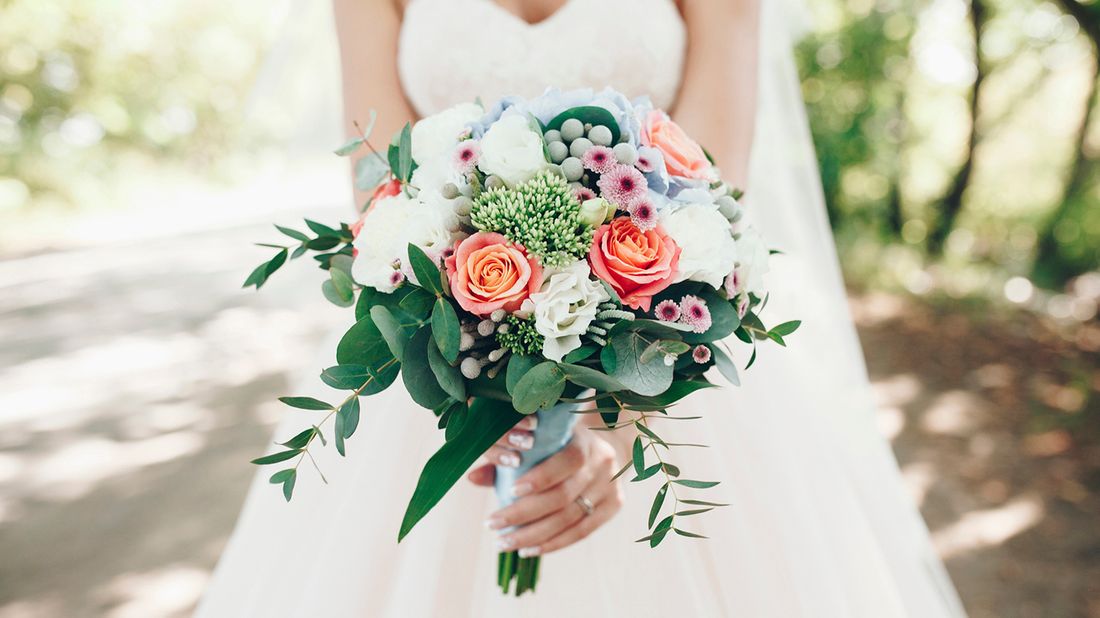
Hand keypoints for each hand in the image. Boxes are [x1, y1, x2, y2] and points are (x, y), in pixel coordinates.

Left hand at [466, 424, 624, 556]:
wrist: (609, 446)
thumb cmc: (562, 443)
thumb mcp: (541, 442)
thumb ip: (508, 459)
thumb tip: (472, 478)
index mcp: (585, 441)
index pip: (567, 461)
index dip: (540, 478)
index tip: (509, 491)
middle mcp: (603, 464)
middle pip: (563, 496)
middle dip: (523, 514)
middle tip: (492, 525)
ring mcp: (611, 487)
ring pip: (570, 519)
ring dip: (533, 535)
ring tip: (504, 543)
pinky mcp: (614, 507)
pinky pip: (581, 533)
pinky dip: (552, 544)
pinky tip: (528, 550)